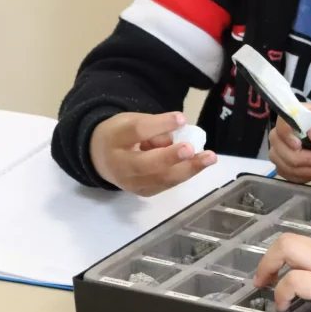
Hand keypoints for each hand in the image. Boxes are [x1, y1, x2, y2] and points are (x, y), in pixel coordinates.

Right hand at [90, 112, 216, 196]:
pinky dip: (184, 174)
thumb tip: (179, 137)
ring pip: (161, 179)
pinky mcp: (143, 193)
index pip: (137, 131)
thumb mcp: (132, 121)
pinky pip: (166, 184)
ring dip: (188, 169)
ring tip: (209, 158)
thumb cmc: (122, 134)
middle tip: (190, 148)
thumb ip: (154, 127)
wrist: (101, 158)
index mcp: (115, 139)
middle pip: (145, 164)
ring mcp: (131, 184)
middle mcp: (120, 166)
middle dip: (170, 157)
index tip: (181, 118)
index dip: (160, 125)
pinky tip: (200, 164)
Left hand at [253, 233, 310, 311]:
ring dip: (269, 268)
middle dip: (269, 259)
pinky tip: (285, 304)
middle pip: (290, 241)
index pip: (308, 249)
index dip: (289, 261)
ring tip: (268, 289)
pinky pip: (299, 281)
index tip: (283, 275)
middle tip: (264, 278)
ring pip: (288, 250)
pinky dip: (284, 291)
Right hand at [268, 105, 310, 193]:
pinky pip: (283, 166)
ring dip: (294, 168)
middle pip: (278, 137)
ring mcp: (302, 144)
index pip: (289, 114)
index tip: (298, 148)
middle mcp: (308, 128)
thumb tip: (308, 117)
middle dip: (293, 156)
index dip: (286, 131)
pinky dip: (293, 174)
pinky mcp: (300, 160)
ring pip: (278, 153)